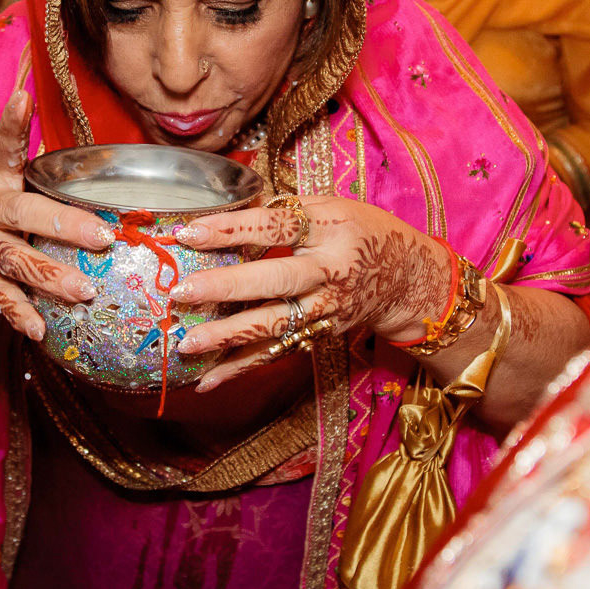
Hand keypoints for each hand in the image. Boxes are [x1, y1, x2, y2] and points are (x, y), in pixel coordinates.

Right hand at [0, 92, 113, 340]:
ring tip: (85, 291)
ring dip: (51, 277)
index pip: (4, 147)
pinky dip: (20, 314)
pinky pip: (0, 297)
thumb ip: (40, 174)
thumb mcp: (3, 181)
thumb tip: (103, 162)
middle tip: (103, 236)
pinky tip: (40, 329)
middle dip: (64, 225)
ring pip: (16, 261)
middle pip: (24, 214)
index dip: (13, 125)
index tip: (24, 100)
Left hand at [168, 196, 451, 390]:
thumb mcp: (331, 207)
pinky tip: (207, 380)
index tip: (189, 233)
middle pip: (275, 281)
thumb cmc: (360, 231)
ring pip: (273, 326)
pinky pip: (275, 353)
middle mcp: (330, 272)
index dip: (233, 229)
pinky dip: (240, 369)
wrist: (407, 278)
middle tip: (182, 291)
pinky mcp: (318, 335)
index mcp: (331, 228)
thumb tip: (223, 219)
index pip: (278, 226)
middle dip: (226, 287)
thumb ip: (283, 212)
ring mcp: (325, 310)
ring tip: (187, 344)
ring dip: (227, 337)